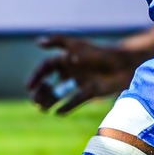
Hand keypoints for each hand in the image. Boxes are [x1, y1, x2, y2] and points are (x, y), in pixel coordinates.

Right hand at [25, 33, 140, 113]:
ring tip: (42, 108)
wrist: (124, 65)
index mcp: (68, 59)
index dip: (36, 77)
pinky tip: (58, 113)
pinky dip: (66, 107)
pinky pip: (74, 102)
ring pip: (60, 93)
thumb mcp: (77, 46)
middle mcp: (72, 71)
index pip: (46, 68)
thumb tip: (37, 42)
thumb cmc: (100, 53)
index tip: (29, 87)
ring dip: (49, 100)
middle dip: (41, 91)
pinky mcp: (90, 93)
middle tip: (34, 101)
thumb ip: (58, 42)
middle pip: (51, 82)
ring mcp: (81, 82)